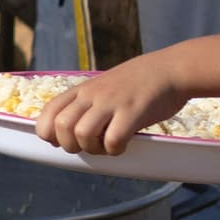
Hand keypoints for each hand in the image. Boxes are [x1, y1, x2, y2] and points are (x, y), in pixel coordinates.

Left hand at [37, 57, 190, 157]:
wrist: (171, 69)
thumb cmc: (138, 83)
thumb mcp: (103, 87)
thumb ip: (85, 105)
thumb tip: (67, 134)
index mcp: (82, 90)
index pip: (48, 112)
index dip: (48, 133)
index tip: (62, 141)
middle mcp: (93, 94)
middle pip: (62, 127)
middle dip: (70, 146)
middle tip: (88, 146)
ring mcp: (112, 102)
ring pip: (82, 134)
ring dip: (93, 149)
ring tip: (106, 146)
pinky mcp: (133, 112)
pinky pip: (113, 140)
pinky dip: (115, 150)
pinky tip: (124, 144)